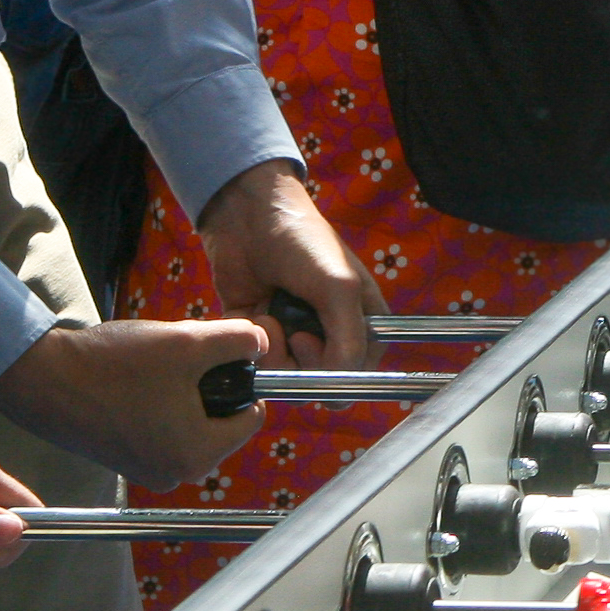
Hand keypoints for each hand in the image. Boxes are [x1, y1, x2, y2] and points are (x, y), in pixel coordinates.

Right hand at [0, 314, 267, 486]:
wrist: (43, 378)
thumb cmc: (115, 364)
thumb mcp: (190, 341)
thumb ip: (239, 342)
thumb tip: (262, 345)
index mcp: (198, 456)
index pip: (251, 415)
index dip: (238, 378)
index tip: (207, 359)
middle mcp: (174, 474)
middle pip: (219, 418)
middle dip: (207, 385)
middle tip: (174, 361)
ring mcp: (146, 470)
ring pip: (190, 419)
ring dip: (181, 390)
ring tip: (150, 368)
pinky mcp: (123, 459)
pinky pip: (161, 426)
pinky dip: (156, 401)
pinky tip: (131, 380)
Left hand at [199, 162, 375, 367]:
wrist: (247, 217)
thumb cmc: (305, 244)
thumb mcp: (340, 290)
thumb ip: (348, 343)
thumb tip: (337, 393)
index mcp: (362, 321)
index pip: (361, 371)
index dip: (341, 373)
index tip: (322, 348)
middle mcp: (329, 332)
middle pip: (320, 379)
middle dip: (302, 362)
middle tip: (294, 332)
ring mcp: (292, 334)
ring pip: (285, 374)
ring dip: (274, 350)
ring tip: (270, 317)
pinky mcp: (258, 334)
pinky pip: (254, 361)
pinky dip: (252, 342)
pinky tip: (253, 315)